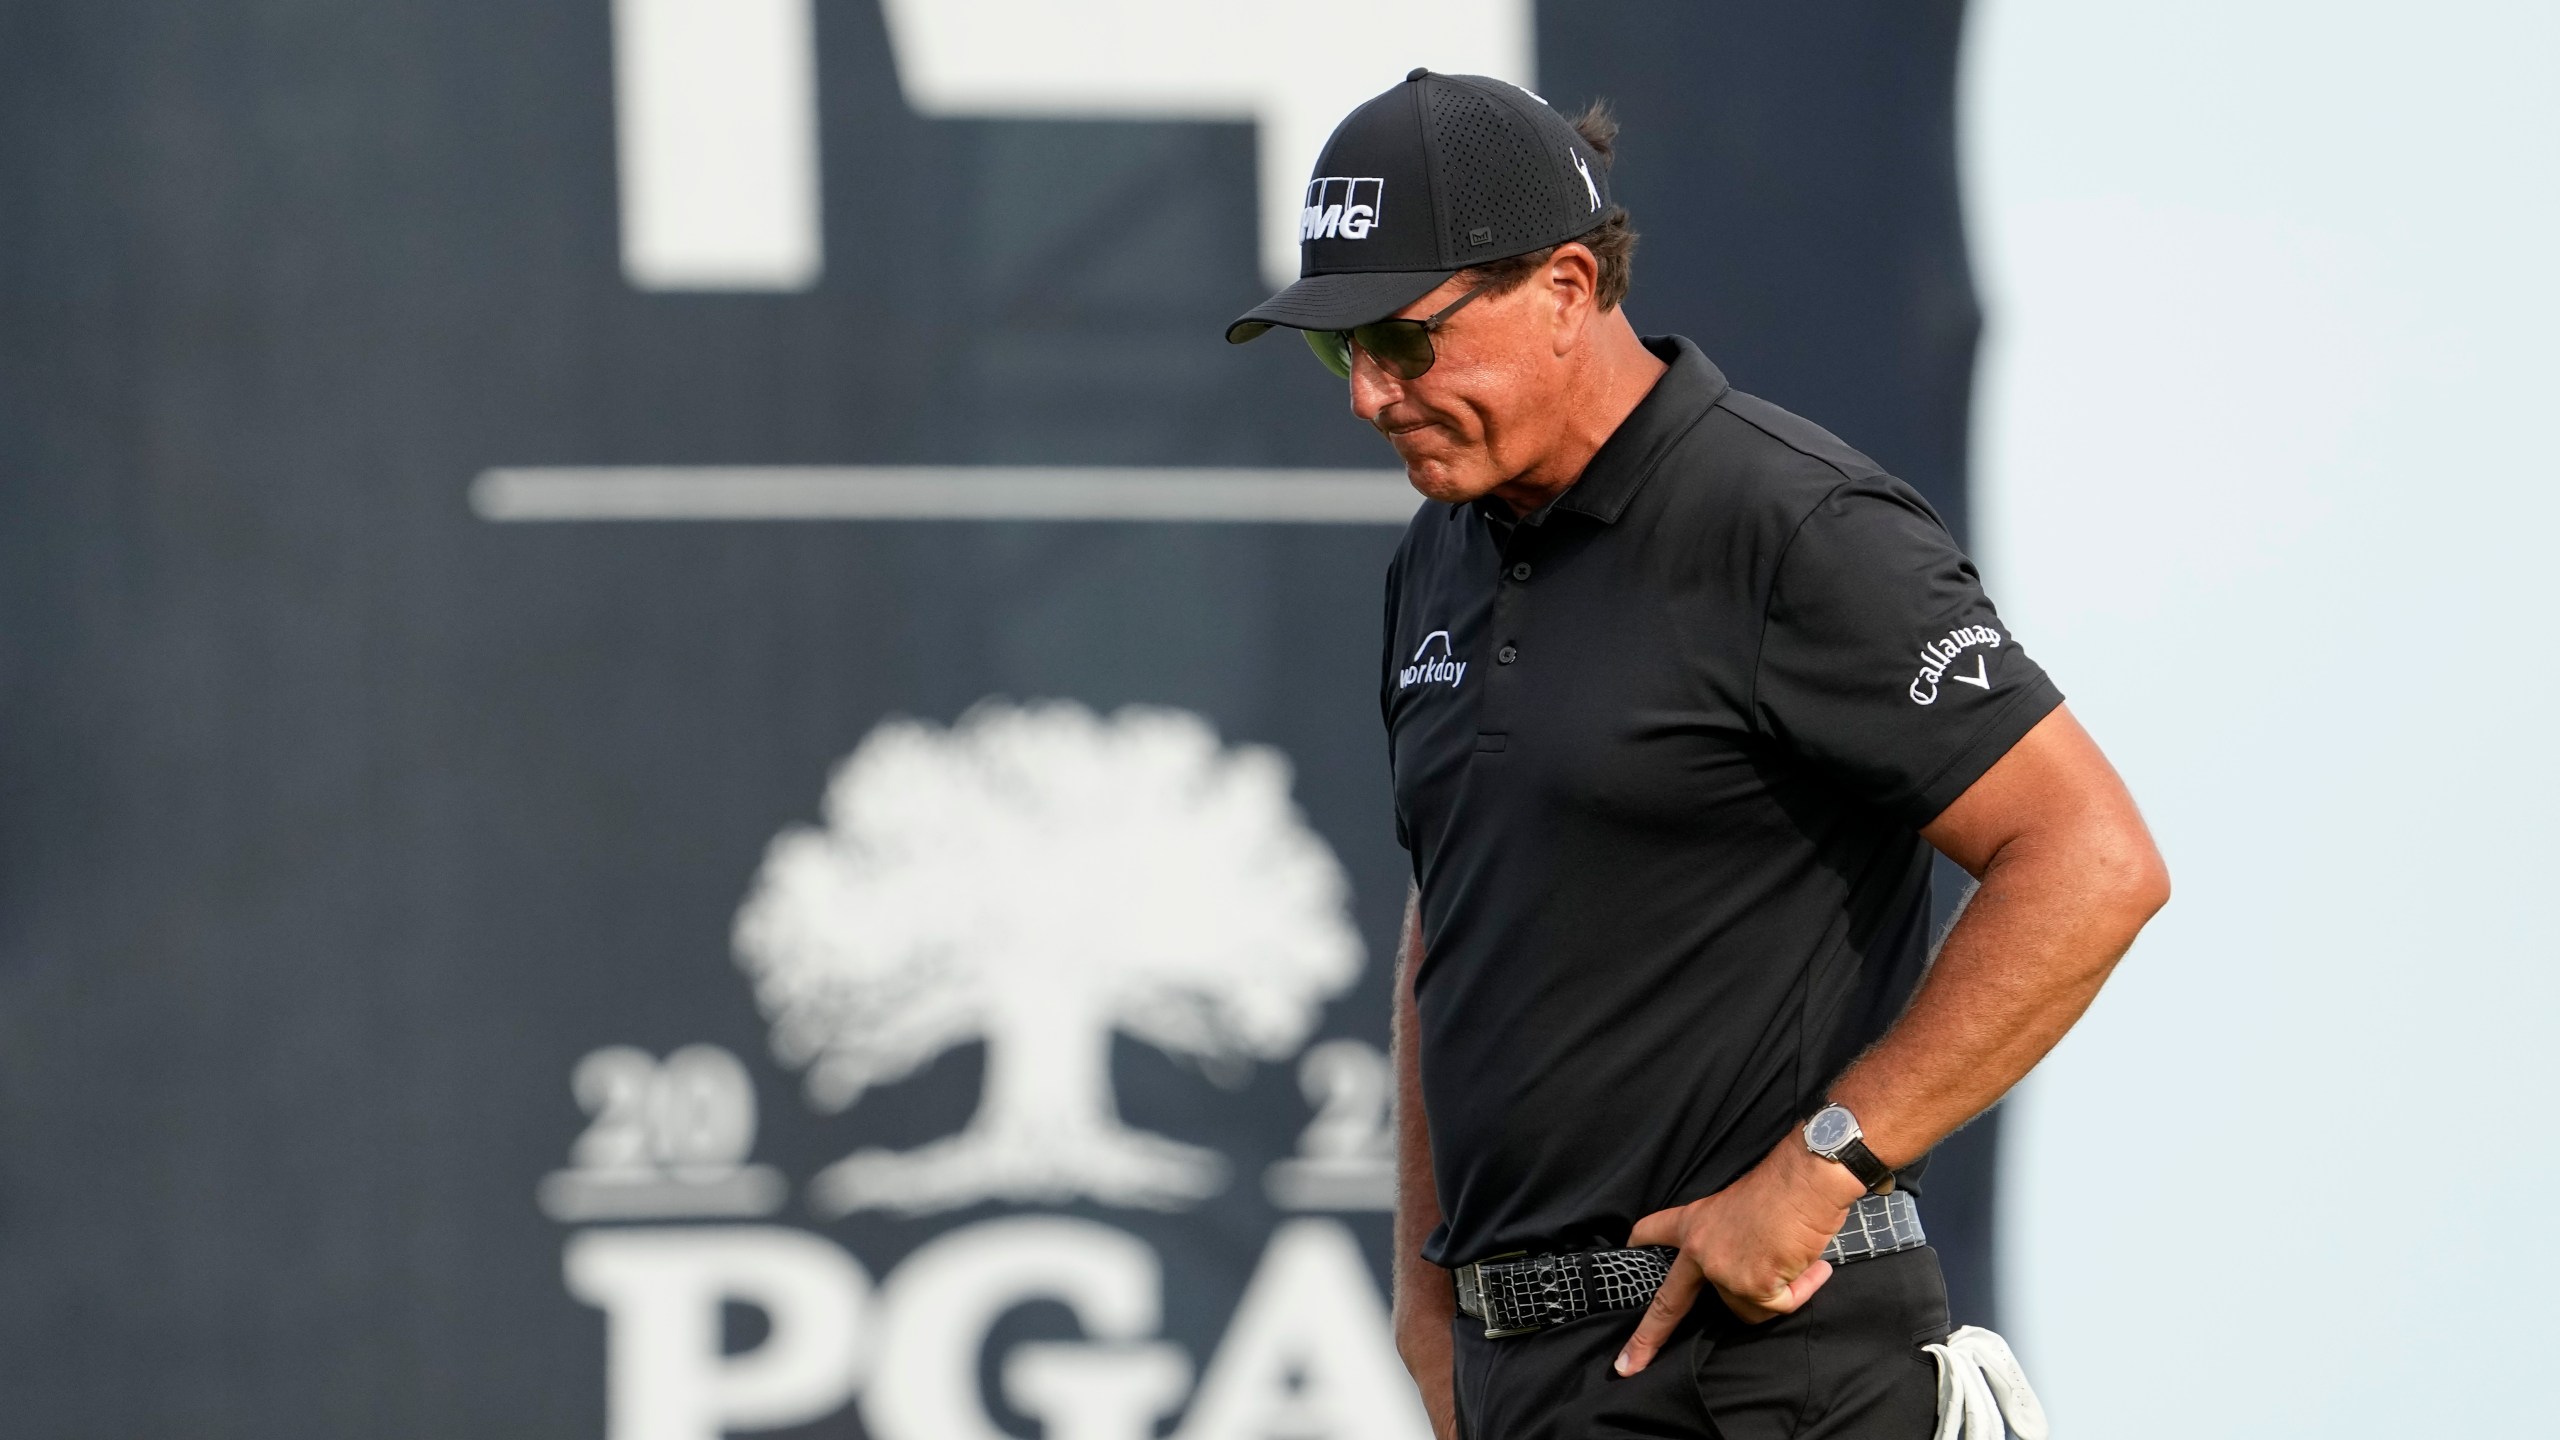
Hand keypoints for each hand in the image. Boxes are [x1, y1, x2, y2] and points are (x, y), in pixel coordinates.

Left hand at [1613, 1135, 1864, 1375]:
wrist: (1806, 1177)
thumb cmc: (1783, 1186)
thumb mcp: (1737, 1206)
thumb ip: (1728, 1240)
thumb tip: (1743, 1271)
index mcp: (1695, 1223)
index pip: (1656, 1231)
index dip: (1641, 1243)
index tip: (1626, 1252)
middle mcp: (1700, 1250)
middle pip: (1669, 1304)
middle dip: (1647, 1338)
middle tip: (1627, 1364)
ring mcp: (1723, 1271)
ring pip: (1745, 1308)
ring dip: (1774, 1292)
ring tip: (1792, 1257)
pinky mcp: (1751, 1286)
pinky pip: (1778, 1306)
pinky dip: (1799, 1291)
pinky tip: (1811, 1266)